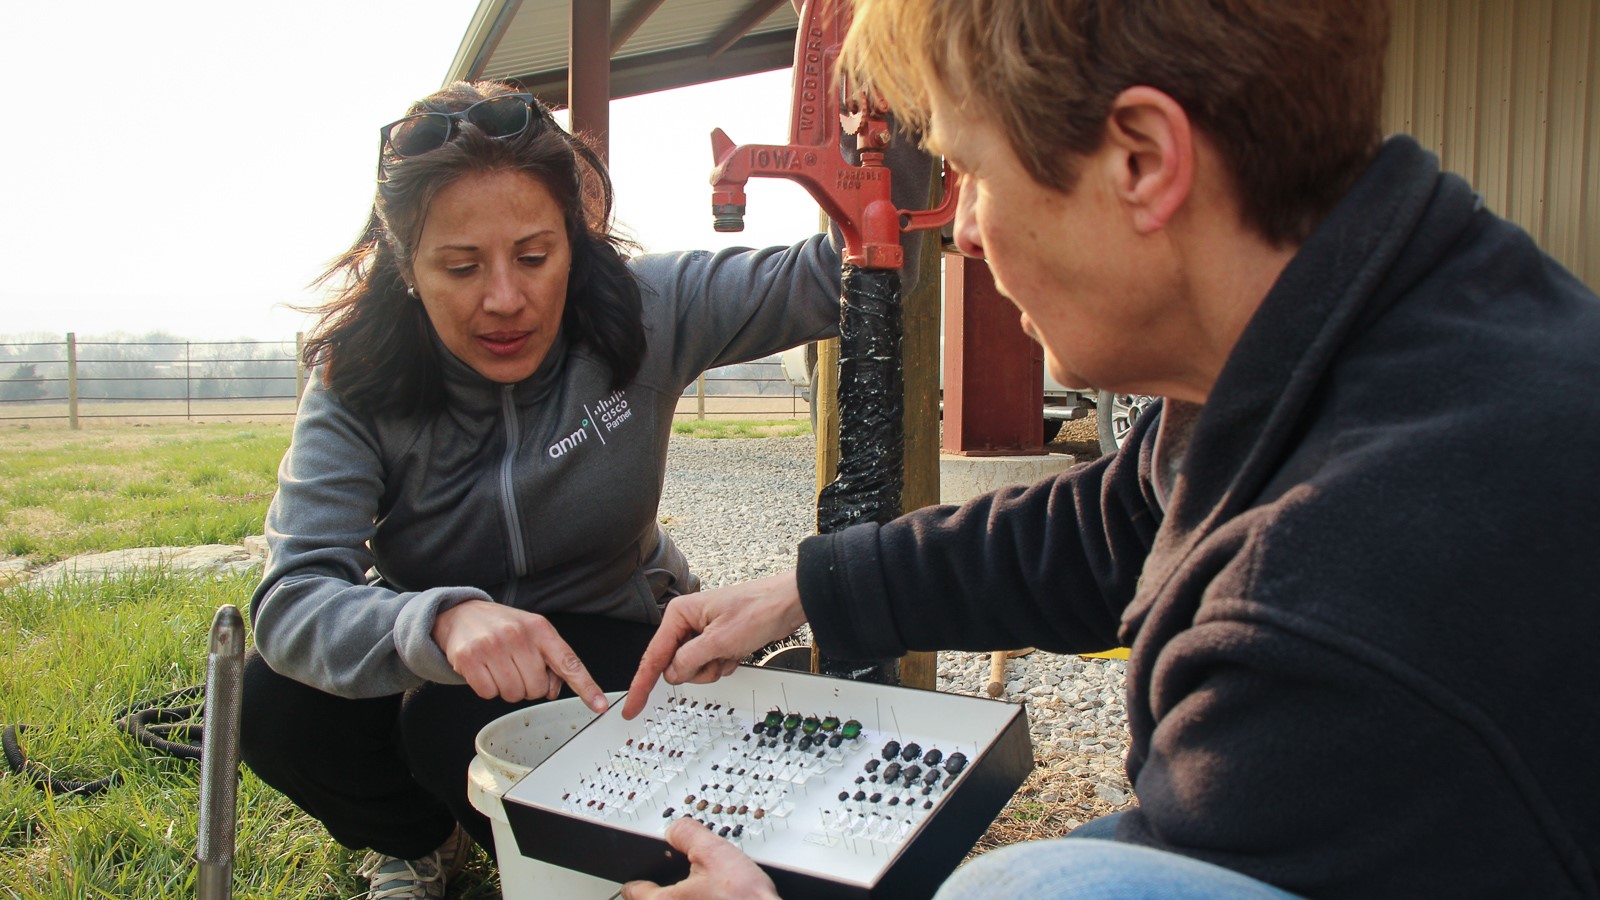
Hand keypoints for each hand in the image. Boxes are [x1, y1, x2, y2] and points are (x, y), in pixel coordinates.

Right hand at [432, 600, 606, 710]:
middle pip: (537, 688)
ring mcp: (492, 646)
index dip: (586, 687)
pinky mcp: (469, 658)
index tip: (600, 705)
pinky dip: (487, 689)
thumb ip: (550, 661)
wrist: (462, 614)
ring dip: (508, 688)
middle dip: (529, 686)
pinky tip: (485, 670)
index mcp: (540, 629)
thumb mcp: (532, 634)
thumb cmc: (503, 627)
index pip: (569, 663)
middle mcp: (518, 635)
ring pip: (514, 695)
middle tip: (516, 668)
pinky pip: (488, 694)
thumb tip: (553, 691)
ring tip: (500, 667)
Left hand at [619, 818, 779, 899]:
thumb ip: (687, 834)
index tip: (642, 875)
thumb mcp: (714, 853)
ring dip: (688, 898)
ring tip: (712, 891)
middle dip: (669, 889)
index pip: (633, 890)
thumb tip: (675, 830)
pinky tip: (722, 899)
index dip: (640, 876)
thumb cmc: (745, 899)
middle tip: (687, 879)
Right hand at [622, 571, 807, 719]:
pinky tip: (737, 651)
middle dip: (698, 670)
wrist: (788, 605)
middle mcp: (686, 622)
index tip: (632, 707)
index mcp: (679, 614)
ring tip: (730, 650)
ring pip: (693, 670)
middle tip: (718, 657)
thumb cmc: (758, 609)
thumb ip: (689, 661)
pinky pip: (710, 666)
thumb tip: (671, 675)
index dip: (642, 685)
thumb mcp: (720, 641)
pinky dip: (724, 664)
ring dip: (713, 668)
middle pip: (675, 666)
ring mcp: (702, 633)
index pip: (653, 656)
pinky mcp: (716, 641)